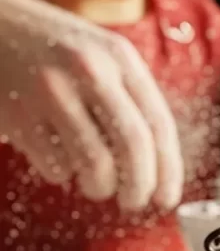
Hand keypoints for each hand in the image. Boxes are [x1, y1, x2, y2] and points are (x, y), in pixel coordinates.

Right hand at [0, 0, 182, 210]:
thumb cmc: (57, 48)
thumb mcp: (102, 55)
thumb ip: (131, 98)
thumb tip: (158, 165)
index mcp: (121, 57)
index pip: (158, 123)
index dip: (168, 169)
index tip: (167, 198)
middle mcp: (90, 71)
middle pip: (133, 146)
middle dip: (139, 186)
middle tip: (135, 203)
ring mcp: (53, 91)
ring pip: (95, 164)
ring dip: (100, 187)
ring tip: (96, 186)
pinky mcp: (20, 114)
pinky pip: (55, 166)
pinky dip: (62, 174)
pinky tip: (58, 158)